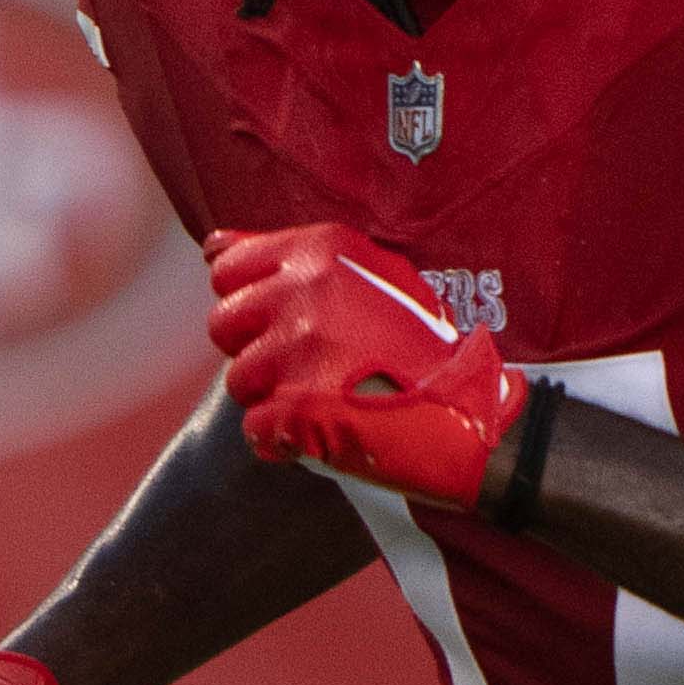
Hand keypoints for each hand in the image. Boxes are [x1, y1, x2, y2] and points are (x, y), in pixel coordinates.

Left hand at [207, 222, 533, 511]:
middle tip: (303, 366)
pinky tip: (320, 435)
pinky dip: (280, 440)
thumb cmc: (424, 348)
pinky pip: (254, 428)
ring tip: (323, 400)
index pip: (228, 268)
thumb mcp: (370, 278)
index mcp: (321, 253)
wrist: (471, 416)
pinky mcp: (299, 408)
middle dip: (254, 349)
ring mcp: (300, 352)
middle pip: (223, 323)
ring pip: (237, 379)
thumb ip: (289, 257)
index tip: (279, 322)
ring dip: (270, 396)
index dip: (248, 301)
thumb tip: (212, 244)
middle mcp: (304, 294)